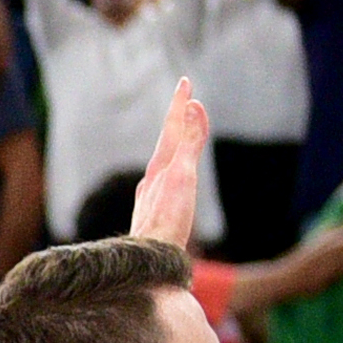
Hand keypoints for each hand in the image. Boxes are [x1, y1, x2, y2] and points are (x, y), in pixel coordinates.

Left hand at [131, 80, 208, 249]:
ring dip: (173, 140)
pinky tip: (167, 173)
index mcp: (160, 166)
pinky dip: (172, 165)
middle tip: (184, 96)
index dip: (180, 105)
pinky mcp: (156, 209)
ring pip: (164, 159)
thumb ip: (189, 143)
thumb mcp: (182, 176)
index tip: (186, 83)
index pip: (172, 128)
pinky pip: (165, 178)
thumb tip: (193, 107)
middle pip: (167, 140)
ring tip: (178, 129)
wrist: (149, 259)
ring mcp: (153, 193)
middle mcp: (153, 177)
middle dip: (177, 117)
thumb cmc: (167, 219)